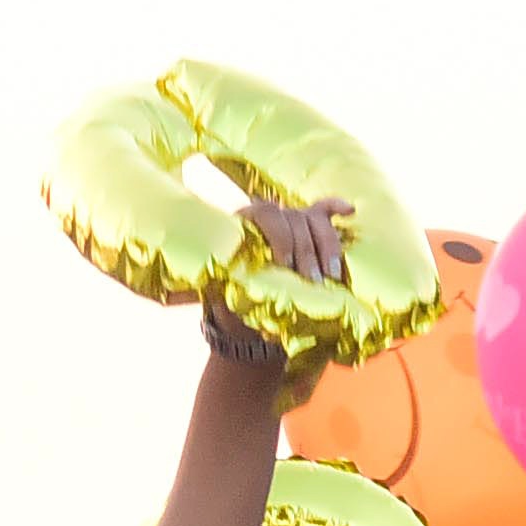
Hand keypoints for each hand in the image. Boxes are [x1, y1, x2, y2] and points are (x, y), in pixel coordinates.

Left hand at [199, 193, 350, 378]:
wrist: (249, 315)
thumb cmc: (231, 306)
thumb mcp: (214, 293)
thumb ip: (205, 285)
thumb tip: (174, 286)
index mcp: (240, 225)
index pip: (264, 216)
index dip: (281, 241)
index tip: (288, 268)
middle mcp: (265, 216)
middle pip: (293, 220)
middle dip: (306, 253)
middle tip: (314, 283)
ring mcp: (288, 220)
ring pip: (314, 221)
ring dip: (326, 247)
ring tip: (331, 276)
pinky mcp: (307, 229)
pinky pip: (323, 213)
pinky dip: (334, 210)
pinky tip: (350, 211)